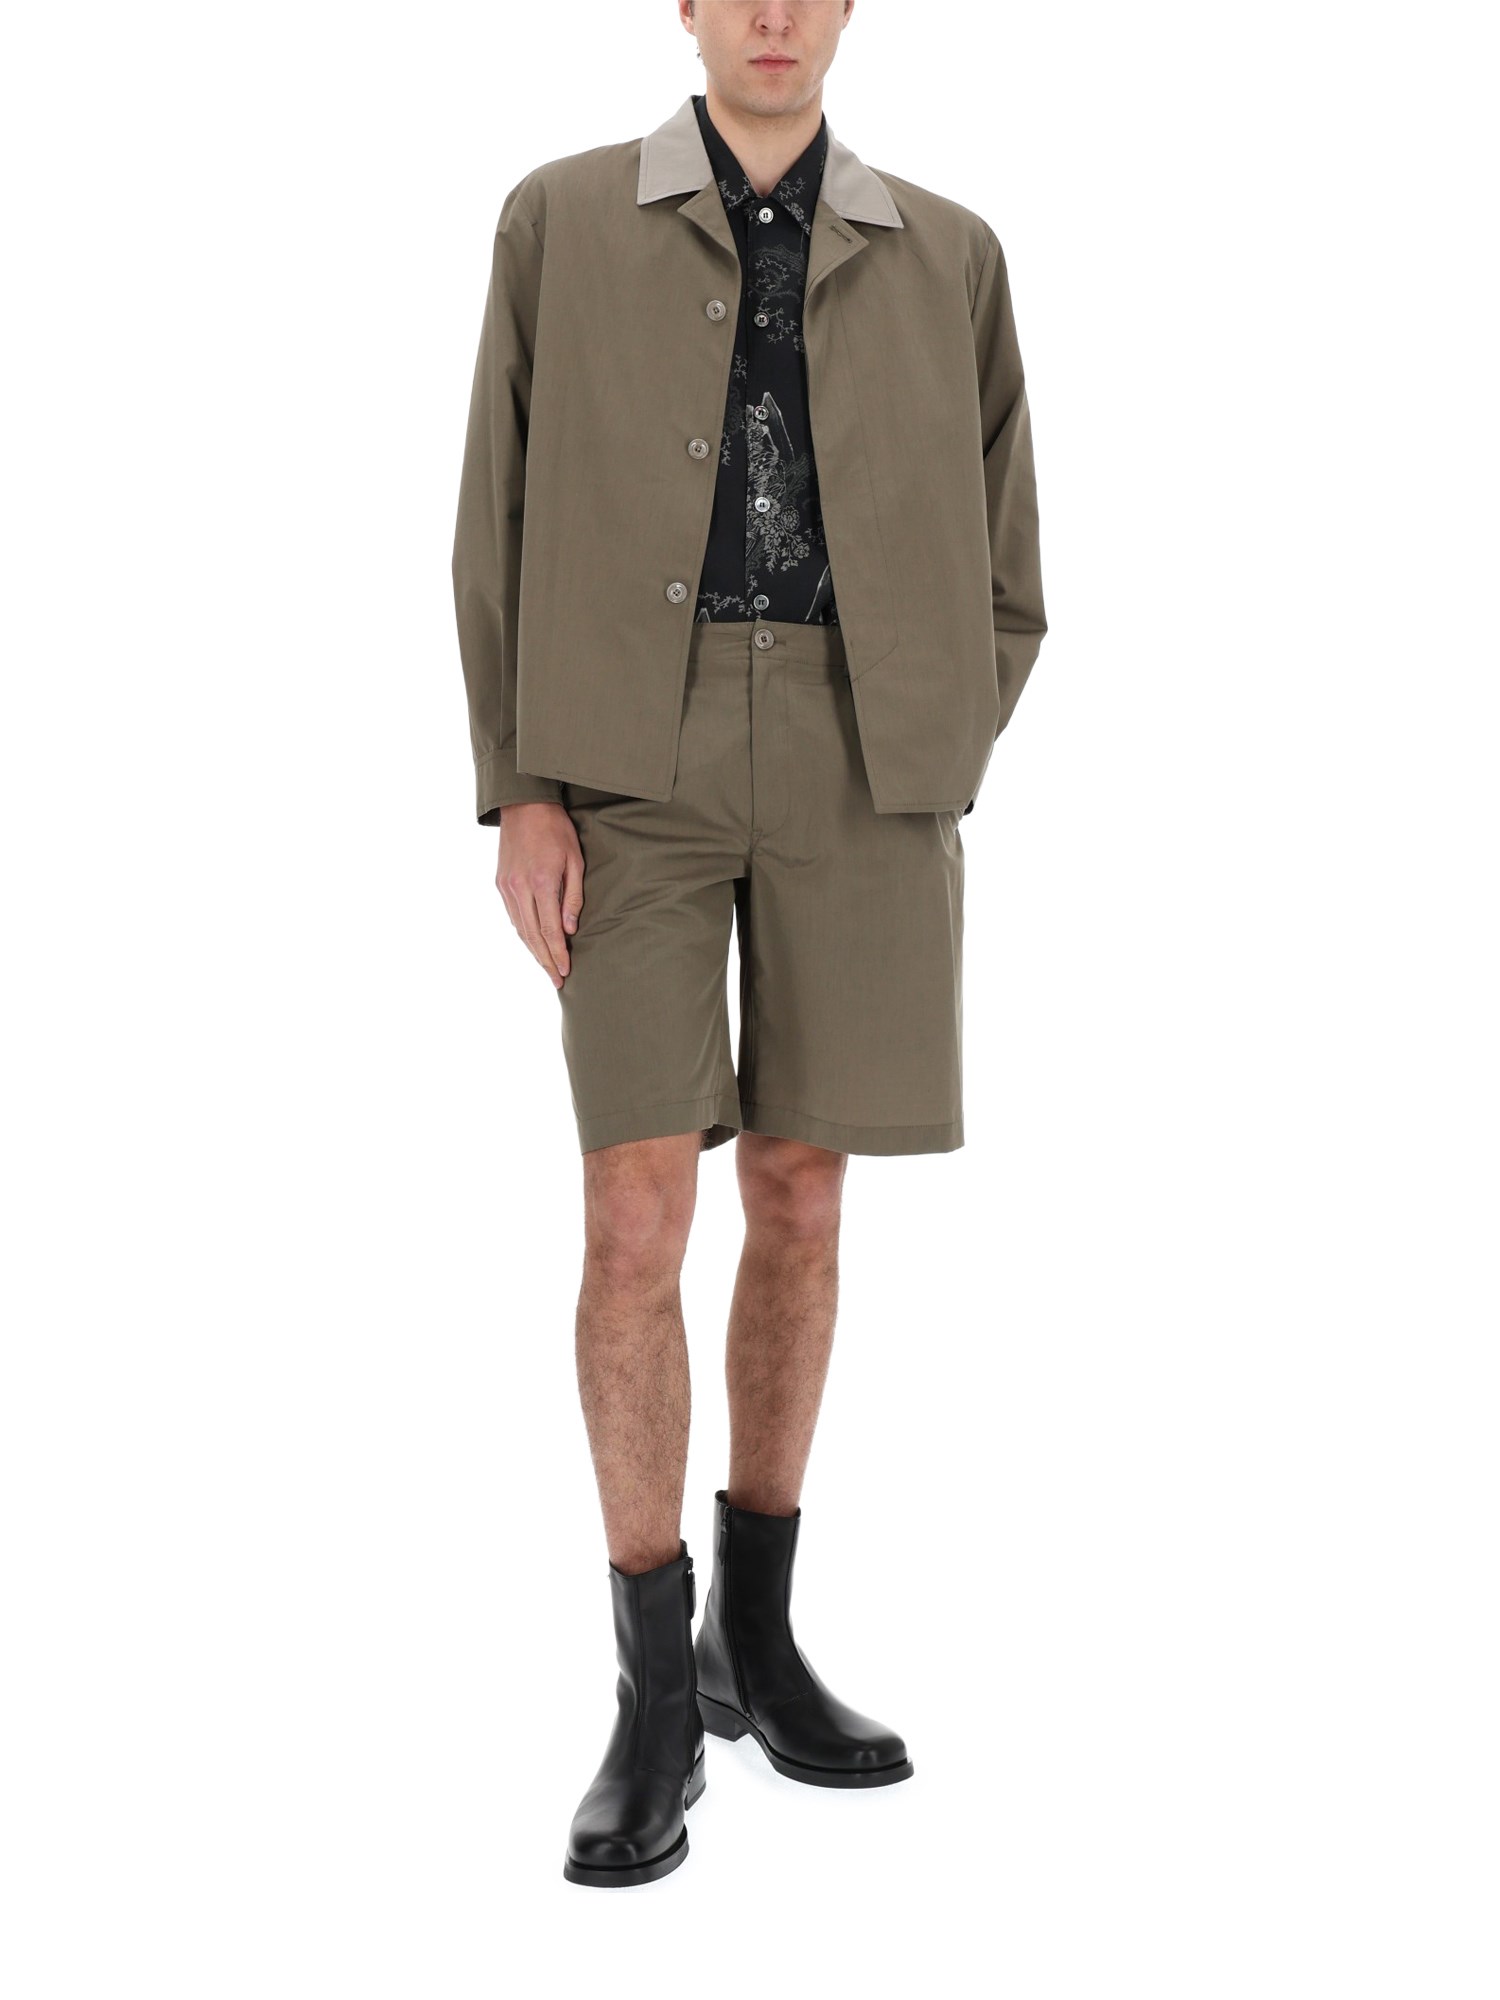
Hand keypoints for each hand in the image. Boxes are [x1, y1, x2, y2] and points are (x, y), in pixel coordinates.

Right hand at [495, 802, 584, 987]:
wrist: (524, 806)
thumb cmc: (556, 830)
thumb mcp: (575, 860)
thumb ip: (573, 897)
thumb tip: (570, 929)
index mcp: (541, 883)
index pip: (550, 930)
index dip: (558, 954)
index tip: (566, 971)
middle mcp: (520, 889)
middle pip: (532, 936)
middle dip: (545, 961)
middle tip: (557, 980)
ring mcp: (507, 887)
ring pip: (520, 929)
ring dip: (533, 951)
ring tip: (547, 967)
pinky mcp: (500, 883)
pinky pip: (513, 916)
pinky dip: (523, 933)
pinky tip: (533, 943)